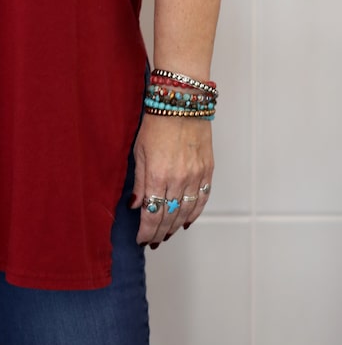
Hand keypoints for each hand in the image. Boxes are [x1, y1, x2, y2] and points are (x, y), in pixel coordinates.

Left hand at [131, 113, 212, 247]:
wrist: (181, 103)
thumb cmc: (155, 123)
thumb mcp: (139, 151)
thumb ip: (138, 180)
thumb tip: (136, 205)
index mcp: (157, 175)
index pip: (152, 214)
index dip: (146, 231)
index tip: (141, 239)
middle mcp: (177, 180)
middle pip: (169, 217)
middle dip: (159, 233)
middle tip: (153, 241)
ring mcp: (195, 176)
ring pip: (186, 213)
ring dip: (175, 227)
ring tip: (166, 235)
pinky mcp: (207, 171)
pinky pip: (202, 199)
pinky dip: (194, 214)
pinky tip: (186, 222)